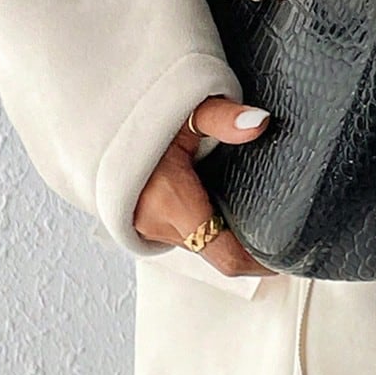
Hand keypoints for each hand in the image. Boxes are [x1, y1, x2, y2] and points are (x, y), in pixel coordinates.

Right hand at [132, 94, 277, 277]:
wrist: (88, 120)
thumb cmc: (136, 114)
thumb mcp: (185, 111)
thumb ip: (222, 117)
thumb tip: (260, 123)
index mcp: (171, 203)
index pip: (227, 255)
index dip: (261, 263)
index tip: (287, 258)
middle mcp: (156, 223)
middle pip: (215, 252)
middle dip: (247, 248)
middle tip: (282, 236)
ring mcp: (144, 226)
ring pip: (197, 243)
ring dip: (223, 235)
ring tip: (258, 219)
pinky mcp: (138, 221)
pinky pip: (180, 233)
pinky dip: (202, 225)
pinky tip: (220, 206)